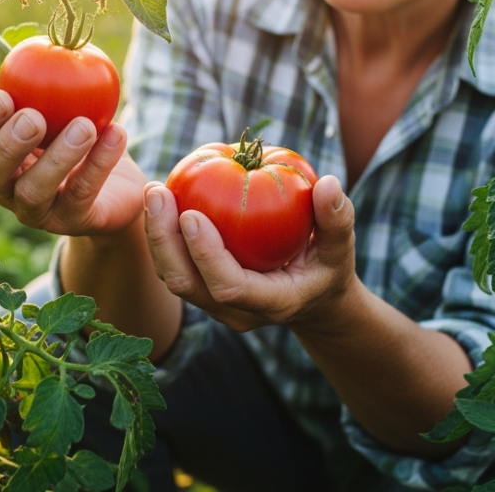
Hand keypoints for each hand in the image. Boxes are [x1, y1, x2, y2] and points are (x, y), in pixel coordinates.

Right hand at [0, 77, 146, 236]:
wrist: (119, 187)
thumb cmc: (78, 138)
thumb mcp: (56, 112)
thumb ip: (30, 93)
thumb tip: (0, 75)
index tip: (2, 95)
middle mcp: (7, 191)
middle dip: (7, 145)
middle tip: (33, 117)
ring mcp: (38, 212)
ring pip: (33, 191)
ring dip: (57, 156)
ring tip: (84, 125)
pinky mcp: (74, 222)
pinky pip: (83, 193)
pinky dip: (100, 162)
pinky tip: (116, 132)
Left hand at [143, 174, 362, 332]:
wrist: (313, 299)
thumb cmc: (328, 267)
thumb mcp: (342, 246)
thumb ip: (337, 218)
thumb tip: (328, 183)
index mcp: (272, 302)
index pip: (230, 286)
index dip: (207, 254)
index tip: (192, 213)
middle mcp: (236, 311)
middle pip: (187, 284)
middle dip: (166, 241)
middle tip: (158, 194)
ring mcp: (216, 305)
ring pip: (173, 276)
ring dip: (157, 236)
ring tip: (152, 192)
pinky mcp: (203, 290)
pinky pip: (174, 265)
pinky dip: (162, 234)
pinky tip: (160, 197)